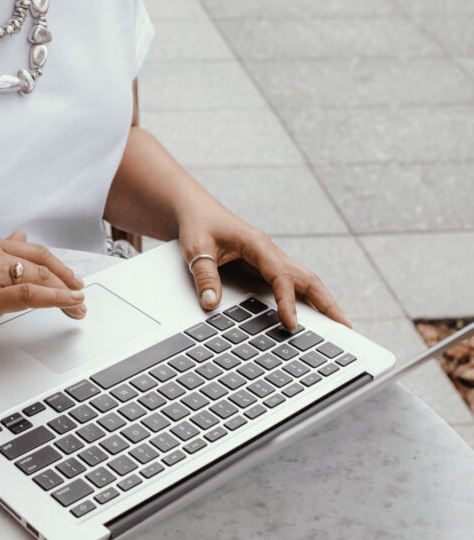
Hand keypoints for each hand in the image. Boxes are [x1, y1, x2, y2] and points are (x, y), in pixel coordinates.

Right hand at [0, 231, 85, 352]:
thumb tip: (21, 235)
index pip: (34, 251)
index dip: (60, 267)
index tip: (73, 282)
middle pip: (41, 264)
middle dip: (68, 283)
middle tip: (81, 299)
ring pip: (39, 278)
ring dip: (66, 295)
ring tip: (78, 309)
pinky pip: (29, 295)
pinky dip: (55, 298)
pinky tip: (69, 303)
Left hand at [179, 210, 350, 330]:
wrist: (194, 210)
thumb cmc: (197, 224)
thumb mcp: (195, 248)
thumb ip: (204, 274)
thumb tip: (211, 302)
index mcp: (258, 244)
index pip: (281, 276)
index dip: (288, 301)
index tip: (291, 323)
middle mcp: (270, 252)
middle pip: (307, 279)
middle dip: (327, 303)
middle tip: (345, 329)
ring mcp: (270, 260)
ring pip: (304, 282)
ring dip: (322, 303)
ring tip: (339, 328)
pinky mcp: (264, 267)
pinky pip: (290, 285)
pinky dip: (304, 301)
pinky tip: (311, 319)